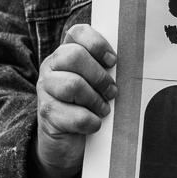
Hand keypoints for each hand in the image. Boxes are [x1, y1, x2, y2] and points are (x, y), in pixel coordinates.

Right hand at [32, 25, 117, 177]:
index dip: (97, 43)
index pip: (77, 33)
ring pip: (73, 85)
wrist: (66, 144)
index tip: (113, 62)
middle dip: (100, 76)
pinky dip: (91, 122)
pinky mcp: (46, 114)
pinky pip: (75, 115)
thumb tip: (132, 67)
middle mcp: (51, 67)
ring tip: (103, 110)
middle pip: (75, 56)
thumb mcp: (96, 86)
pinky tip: (93, 124)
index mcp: (65, 54)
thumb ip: (105, 71)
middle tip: (112, 91)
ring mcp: (45, 90)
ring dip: (96, 100)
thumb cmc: (86, 108)